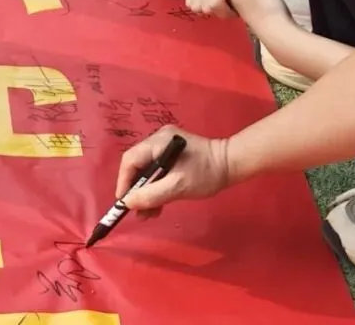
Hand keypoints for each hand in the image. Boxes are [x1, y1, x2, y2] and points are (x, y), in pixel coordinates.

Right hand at [116, 127, 230, 217]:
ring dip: (146, 193)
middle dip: (136, 191)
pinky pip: (157, 172)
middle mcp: (159, 140)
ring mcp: (166, 146)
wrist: (230, 164)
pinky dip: (155, 189)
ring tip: (150, 214)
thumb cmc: (205, 173)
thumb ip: (152, 195)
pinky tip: (158, 205)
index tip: (125, 204)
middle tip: (140, 212)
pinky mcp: (173, 155)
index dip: (124, 182)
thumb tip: (128, 203)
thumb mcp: (178, 187)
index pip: (130, 160)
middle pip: (137, 165)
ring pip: (146, 171)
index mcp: (159, 141)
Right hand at [186, 0, 263, 18]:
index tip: (239, 6)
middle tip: (232, 4)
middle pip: (205, 7)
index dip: (228, 12)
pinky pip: (190, 2)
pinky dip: (203, 5)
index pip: (215, 3)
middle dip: (220, 11)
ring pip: (197, 6)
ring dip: (211, 9)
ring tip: (224, 1)